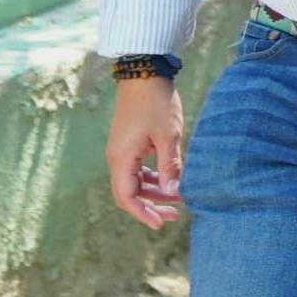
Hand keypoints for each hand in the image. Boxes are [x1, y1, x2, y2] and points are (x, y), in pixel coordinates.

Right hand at [107, 75, 187, 229]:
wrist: (144, 71)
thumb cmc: (156, 101)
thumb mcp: (168, 135)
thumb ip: (171, 165)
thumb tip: (175, 193)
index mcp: (121, 158)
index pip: (127, 197)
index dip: (142, 213)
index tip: (160, 224)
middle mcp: (117, 157)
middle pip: (130, 192)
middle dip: (152, 205)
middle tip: (176, 214)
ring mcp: (122, 150)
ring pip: (136, 181)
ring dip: (155, 191)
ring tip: (179, 197)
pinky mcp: (130, 143)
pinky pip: (138, 168)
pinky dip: (154, 176)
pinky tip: (171, 178)